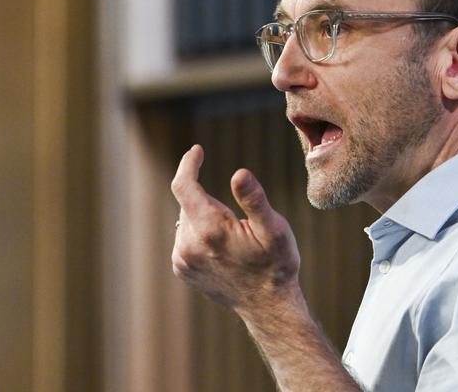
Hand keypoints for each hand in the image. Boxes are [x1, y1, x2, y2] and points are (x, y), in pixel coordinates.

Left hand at [170, 145, 300, 309]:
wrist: (268, 306)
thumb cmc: (276, 264)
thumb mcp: (274, 229)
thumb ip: (254, 199)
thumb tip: (239, 173)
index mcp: (209, 229)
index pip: (183, 185)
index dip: (189, 164)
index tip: (197, 150)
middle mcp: (188, 244)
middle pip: (188, 202)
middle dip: (208, 198)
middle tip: (239, 221)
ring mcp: (182, 259)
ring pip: (187, 220)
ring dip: (204, 216)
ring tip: (234, 238)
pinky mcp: (182, 269)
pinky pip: (185, 238)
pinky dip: (200, 233)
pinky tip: (222, 249)